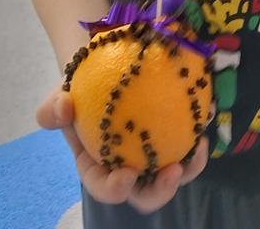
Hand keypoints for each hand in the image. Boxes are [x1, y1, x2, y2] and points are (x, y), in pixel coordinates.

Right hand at [36, 84, 209, 213]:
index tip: (127, 174)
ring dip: (189, 169)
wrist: (102, 67)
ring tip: (199, 150)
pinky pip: (188, 144)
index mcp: (97, 167)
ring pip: (173, 174)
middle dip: (160, 192)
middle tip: (173, 171)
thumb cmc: (79, 87)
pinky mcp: (172, 138)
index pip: (105, 187)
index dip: (115, 189)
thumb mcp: (60, 94)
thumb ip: (53, 106)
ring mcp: (152, 156)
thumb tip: (63, 106)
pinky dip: (198, 136)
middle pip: (144, 193)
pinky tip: (206, 118)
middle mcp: (126, 168)